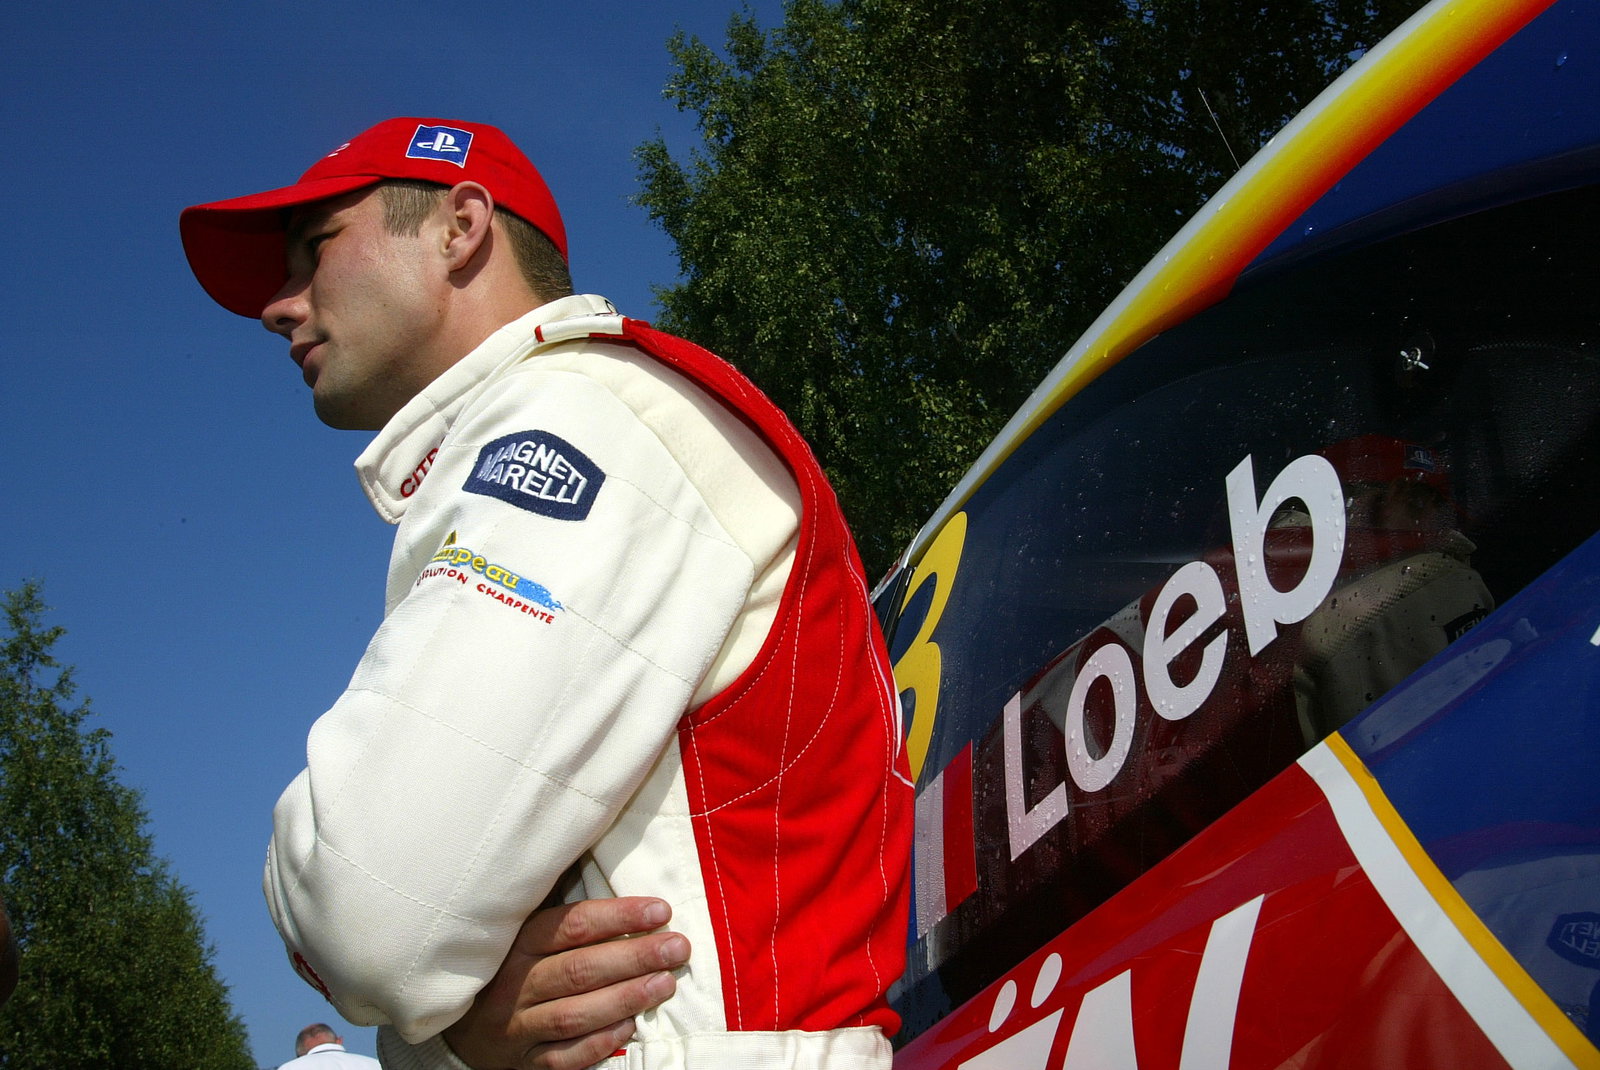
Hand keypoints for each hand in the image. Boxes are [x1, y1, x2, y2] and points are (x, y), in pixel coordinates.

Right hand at [442, 897, 688, 1069]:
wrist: (458, 1023)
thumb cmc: (505, 964)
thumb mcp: (521, 929)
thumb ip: (565, 914)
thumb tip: (620, 879)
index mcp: (515, 942)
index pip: (572, 926)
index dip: (619, 917)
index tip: (660, 910)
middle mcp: (513, 984)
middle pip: (578, 969)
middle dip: (633, 957)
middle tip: (677, 947)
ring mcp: (515, 1026)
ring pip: (573, 1015)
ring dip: (624, 998)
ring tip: (664, 984)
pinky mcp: (522, 1061)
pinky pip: (563, 1057)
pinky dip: (598, 1043)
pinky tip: (630, 1026)